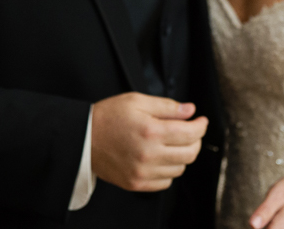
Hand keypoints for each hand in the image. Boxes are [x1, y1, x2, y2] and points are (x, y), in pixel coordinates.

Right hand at [91, 91, 207, 190]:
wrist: (82, 138)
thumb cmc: (107, 116)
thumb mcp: (136, 101)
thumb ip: (166, 106)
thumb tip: (189, 110)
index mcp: (151, 131)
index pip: (190, 133)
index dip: (200, 125)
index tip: (200, 121)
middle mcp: (149, 154)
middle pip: (190, 153)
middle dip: (195, 140)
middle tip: (190, 131)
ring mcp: (143, 172)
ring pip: (180, 169)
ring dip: (181, 155)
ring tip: (171, 144)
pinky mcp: (136, 183)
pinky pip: (166, 182)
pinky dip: (168, 170)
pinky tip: (160, 158)